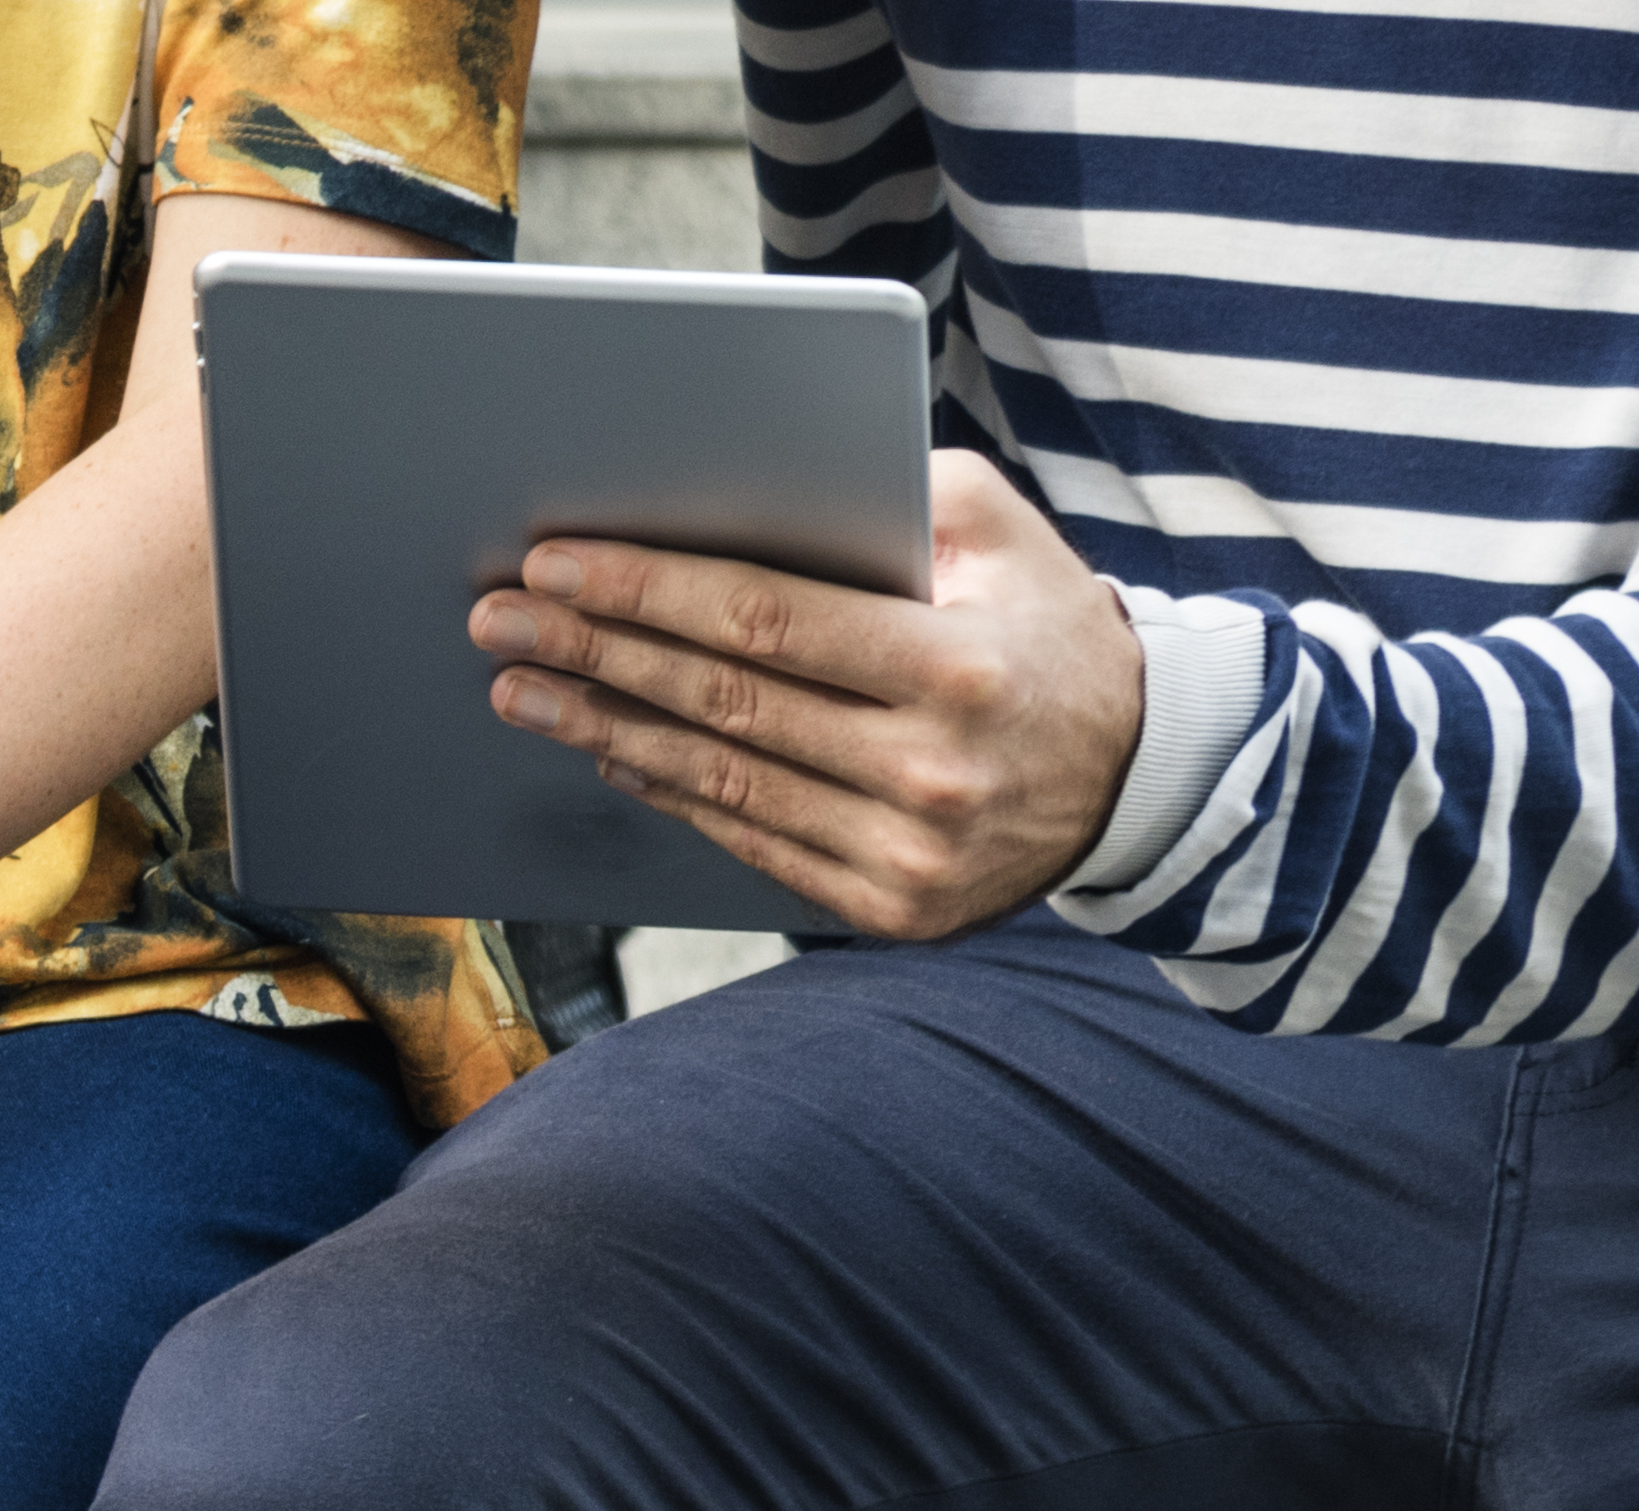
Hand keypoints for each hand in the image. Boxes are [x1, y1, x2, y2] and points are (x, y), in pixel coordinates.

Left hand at [468, 449, 1141, 938]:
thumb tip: (765, 473)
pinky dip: (666, 791)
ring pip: (718, 781)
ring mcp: (905, 854)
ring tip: (520, 688)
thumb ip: (904, 491)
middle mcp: (931, 772)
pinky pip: (746, 843)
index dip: (650, 593)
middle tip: (500, 620)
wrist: (1138, 777)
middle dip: (594, 655)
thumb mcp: (1007, 539)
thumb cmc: (1050, 632)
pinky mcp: (885, 910)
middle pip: (722, 703)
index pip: (769, 621)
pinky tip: (606, 747)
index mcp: (960, 668)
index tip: (557, 564)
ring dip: (602, 729)